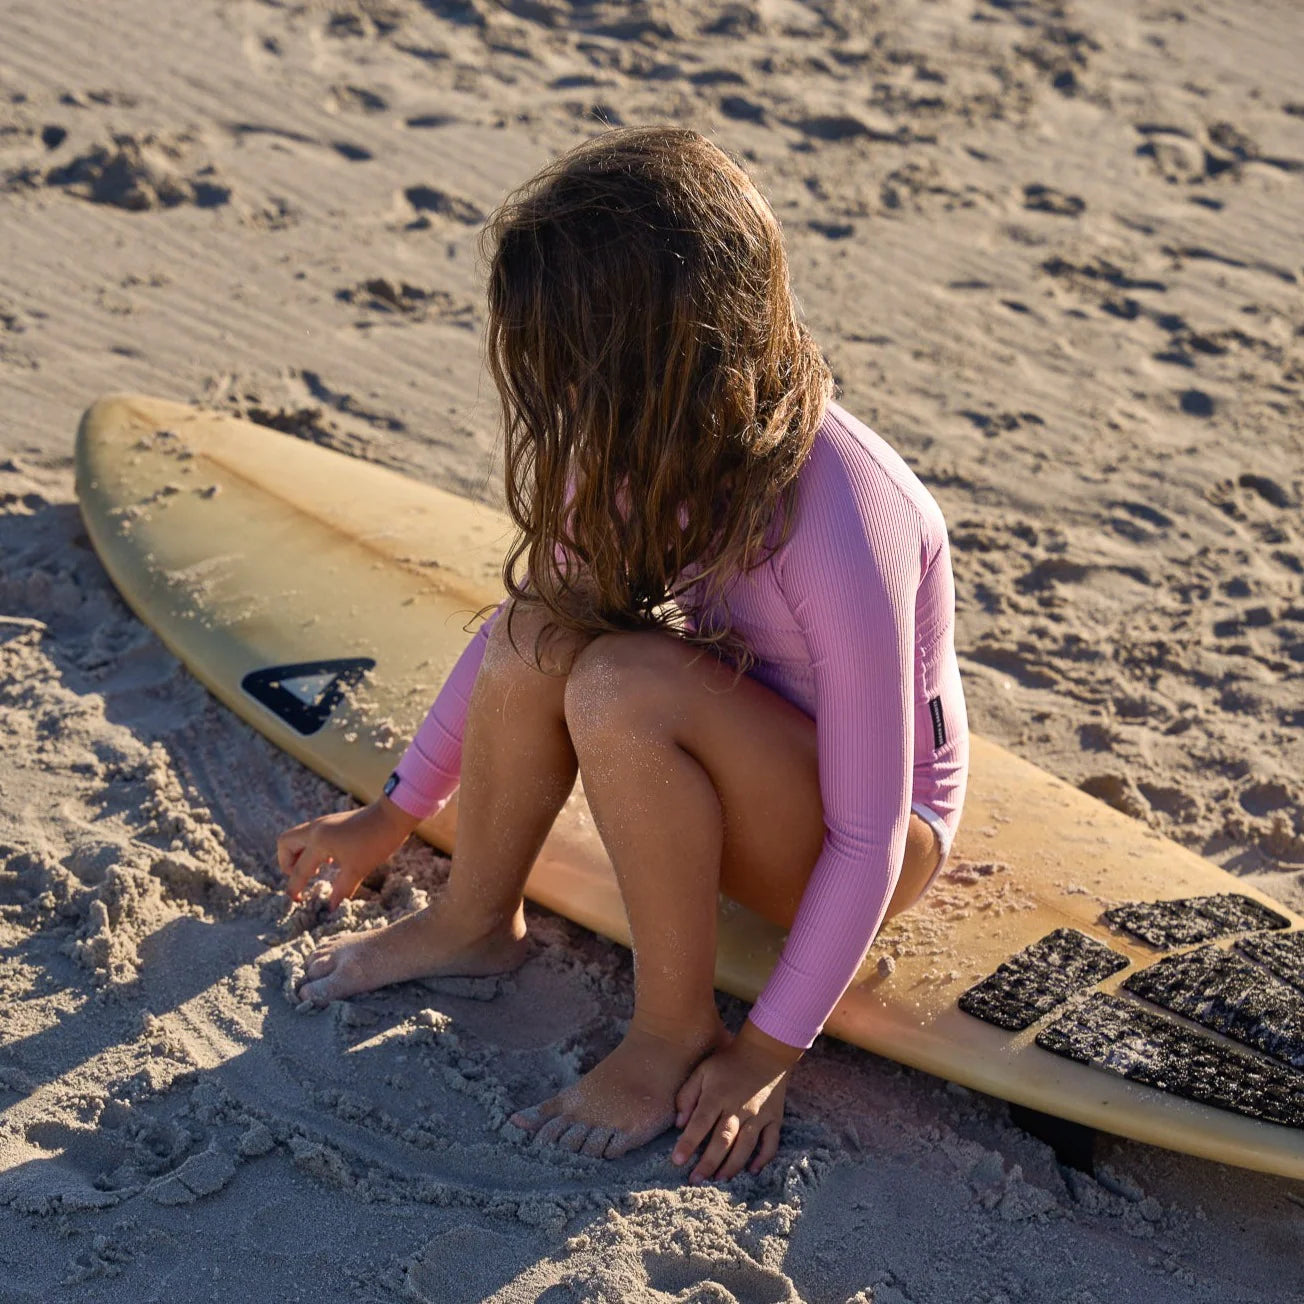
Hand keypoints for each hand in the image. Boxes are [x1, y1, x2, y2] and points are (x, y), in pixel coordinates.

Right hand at [276, 796, 417, 909]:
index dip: (295, 888)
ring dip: (298, 854)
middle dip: (286, 863)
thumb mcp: (357, 869)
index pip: (299, 870)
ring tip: (314, 871)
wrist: (394, 815)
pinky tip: (329, 860)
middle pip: (285, 843)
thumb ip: (341, 890)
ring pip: (297, 837)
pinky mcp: (333, 821)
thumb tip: (331, 909)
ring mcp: (324, 823)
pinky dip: (312, 848)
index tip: (296, 902)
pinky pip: (311, 835)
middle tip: (299, 877)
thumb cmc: (376, 841)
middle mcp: (315, 829)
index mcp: (318, 841)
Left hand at [671, 1021, 801, 1181]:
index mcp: (717, 1095)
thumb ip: (687, 1095)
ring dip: (732, 1166)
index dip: (688, 1143)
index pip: (700, 1123)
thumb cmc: (728, 1063)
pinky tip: (752, 1171)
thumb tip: (679, 1124)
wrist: (765, 1052)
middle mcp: (738, 1108)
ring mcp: (758, 1115)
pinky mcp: (774, 1119)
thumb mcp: (703, 1071)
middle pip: (723, 1141)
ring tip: (719, 1179)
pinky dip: (763, 1159)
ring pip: (745, 1147)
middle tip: (695, 1180)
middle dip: (708, 1163)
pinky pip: (770, 1143)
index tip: (677, 1161)